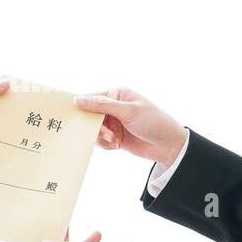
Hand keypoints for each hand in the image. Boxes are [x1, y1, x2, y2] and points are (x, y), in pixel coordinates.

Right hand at [72, 87, 186, 166]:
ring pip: (93, 130)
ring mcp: (114, 122)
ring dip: (101, 137)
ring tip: (115, 141)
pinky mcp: (115, 136)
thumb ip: (102, 105)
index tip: (71, 116)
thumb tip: (77, 99)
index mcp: (116, 94)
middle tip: (107, 134)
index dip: (80, 106)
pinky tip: (117, 146)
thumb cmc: (154, 122)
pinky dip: (106, 145)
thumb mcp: (128, 111)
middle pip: (90, 116)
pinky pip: (100, 141)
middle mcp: (113, 107)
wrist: (170, 146)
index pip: (91, 97)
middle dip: (95, 127)